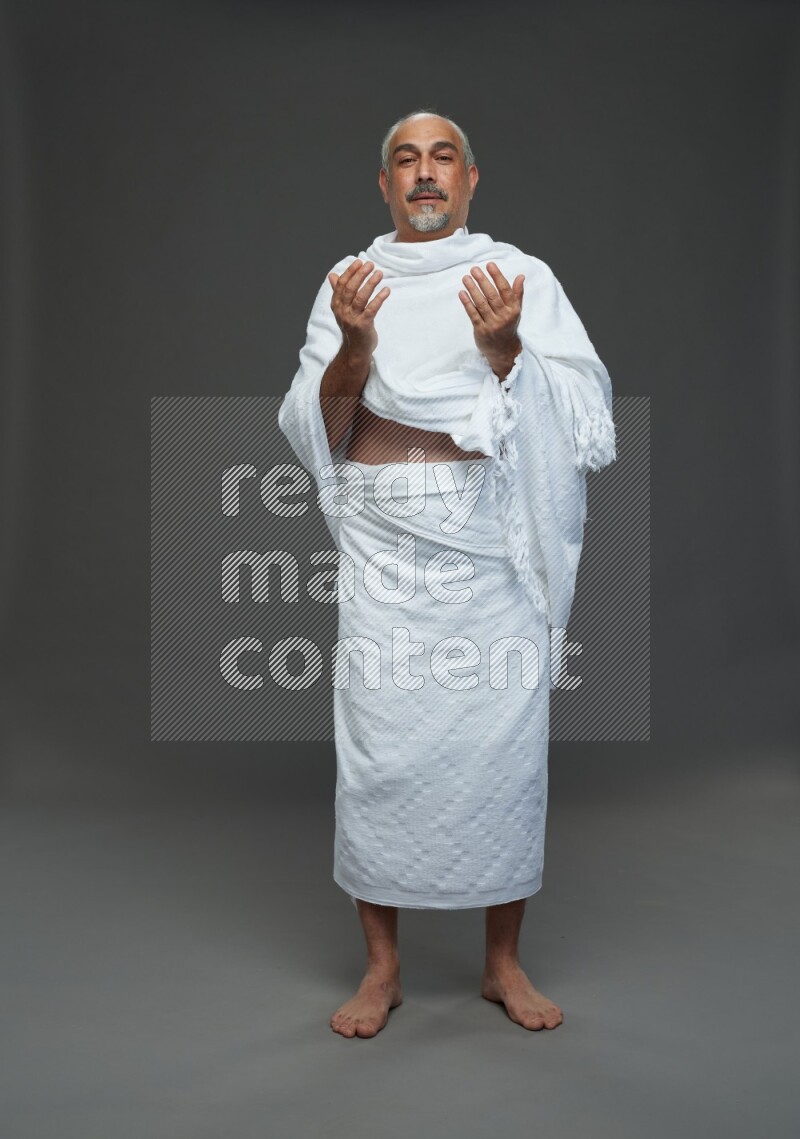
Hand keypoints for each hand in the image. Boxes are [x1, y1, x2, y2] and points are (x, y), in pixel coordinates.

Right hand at [328, 259, 390, 359]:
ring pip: (361, 297)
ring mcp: (352, 319)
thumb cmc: (352, 326)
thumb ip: (339, 292)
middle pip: (350, 289)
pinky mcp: (363, 325)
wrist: (356, 349)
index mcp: (336, 305)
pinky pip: (372, 309)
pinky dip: (379, 298)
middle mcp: (342, 311)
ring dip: (371, 284)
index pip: (341, 285)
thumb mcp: (343, 308)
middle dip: (360, 275)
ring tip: (379, 273)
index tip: (359, 262)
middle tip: (370, 264)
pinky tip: (386, 290)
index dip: (350, 272)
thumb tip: (332, 275)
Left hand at [459, 262, 523, 379]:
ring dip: (472, 290)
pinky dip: (467, 303)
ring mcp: (492, 324)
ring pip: (481, 304)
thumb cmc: (508, 326)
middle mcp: (503, 317)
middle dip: (482, 281)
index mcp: (513, 309)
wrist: (504, 350)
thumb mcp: (516, 311)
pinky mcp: (481, 331)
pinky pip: (473, 314)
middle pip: (492, 295)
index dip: (497, 276)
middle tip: (474, 269)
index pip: (505, 290)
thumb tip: (521, 276)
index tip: (490, 265)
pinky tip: (462, 293)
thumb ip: (517, 293)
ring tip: (466, 278)